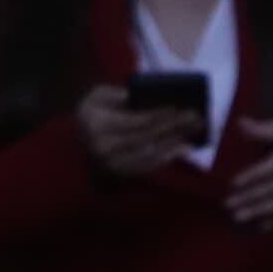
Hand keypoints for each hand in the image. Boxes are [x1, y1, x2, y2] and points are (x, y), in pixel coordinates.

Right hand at [76, 84, 195, 181]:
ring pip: (150, 153)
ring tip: (195, 131)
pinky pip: (149, 166)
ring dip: (175, 142)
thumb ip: (117, 95)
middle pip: (147, 137)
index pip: (134, 121)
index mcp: (97, 125)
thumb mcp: (97, 96)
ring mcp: (113, 166)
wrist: (76, 147)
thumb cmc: (91, 116)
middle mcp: (104, 148)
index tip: (178, 107)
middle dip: (174, 127)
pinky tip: (183, 148)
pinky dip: (168, 157)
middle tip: (196, 118)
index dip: (157, 115)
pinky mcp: (122, 176)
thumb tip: (142, 99)